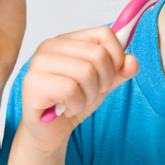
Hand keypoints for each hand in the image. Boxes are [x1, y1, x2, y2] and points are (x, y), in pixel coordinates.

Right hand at [19, 26, 137, 155]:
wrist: (50, 131)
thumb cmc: (73, 101)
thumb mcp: (103, 83)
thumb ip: (120, 71)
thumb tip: (132, 60)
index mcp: (68, 40)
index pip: (104, 34)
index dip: (117, 56)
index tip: (110, 75)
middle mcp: (50, 46)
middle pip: (98, 54)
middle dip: (104, 81)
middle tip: (92, 93)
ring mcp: (38, 63)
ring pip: (86, 72)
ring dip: (90, 95)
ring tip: (79, 101)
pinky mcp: (33, 84)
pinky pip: (70, 90)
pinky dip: (77, 105)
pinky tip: (67, 109)